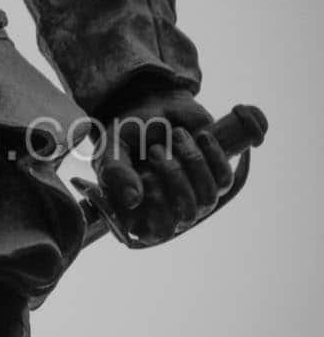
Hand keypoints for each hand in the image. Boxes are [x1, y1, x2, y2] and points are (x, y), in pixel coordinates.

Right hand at [95, 89, 235, 244]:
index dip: (157, 209)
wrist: (155, 105)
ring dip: (192, 162)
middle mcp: (170, 209)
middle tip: (155, 150)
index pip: (159, 231)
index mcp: (140, 211)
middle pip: (186, 214)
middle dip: (172, 177)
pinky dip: (213, 154)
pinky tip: (200, 136)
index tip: (146, 178)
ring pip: (208, 197)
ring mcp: (195, 195)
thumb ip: (114, 172)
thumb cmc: (129, 133)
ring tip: (176, 135)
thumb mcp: (111, 149)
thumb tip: (132, 200)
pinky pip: (225, 178)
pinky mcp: (216, 176)